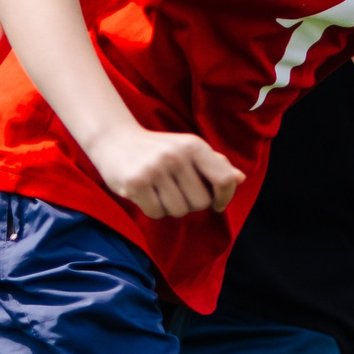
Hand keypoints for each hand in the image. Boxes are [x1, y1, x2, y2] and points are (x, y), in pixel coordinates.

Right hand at [87, 125, 242, 217]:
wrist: (114, 140)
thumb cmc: (158, 149)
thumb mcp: (188, 149)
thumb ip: (214, 164)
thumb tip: (240, 178)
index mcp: (194, 145)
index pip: (223, 180)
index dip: (225, 197)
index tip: (217, 203)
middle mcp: (176, 156)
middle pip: (201, 202)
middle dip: (191, 203)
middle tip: (176, 191)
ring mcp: (155, 169)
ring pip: (179, 211)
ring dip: (171, 208)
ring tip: (160, 191)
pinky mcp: (136, 183)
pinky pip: (157, 213)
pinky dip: (154, 210)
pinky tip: (146, 194)